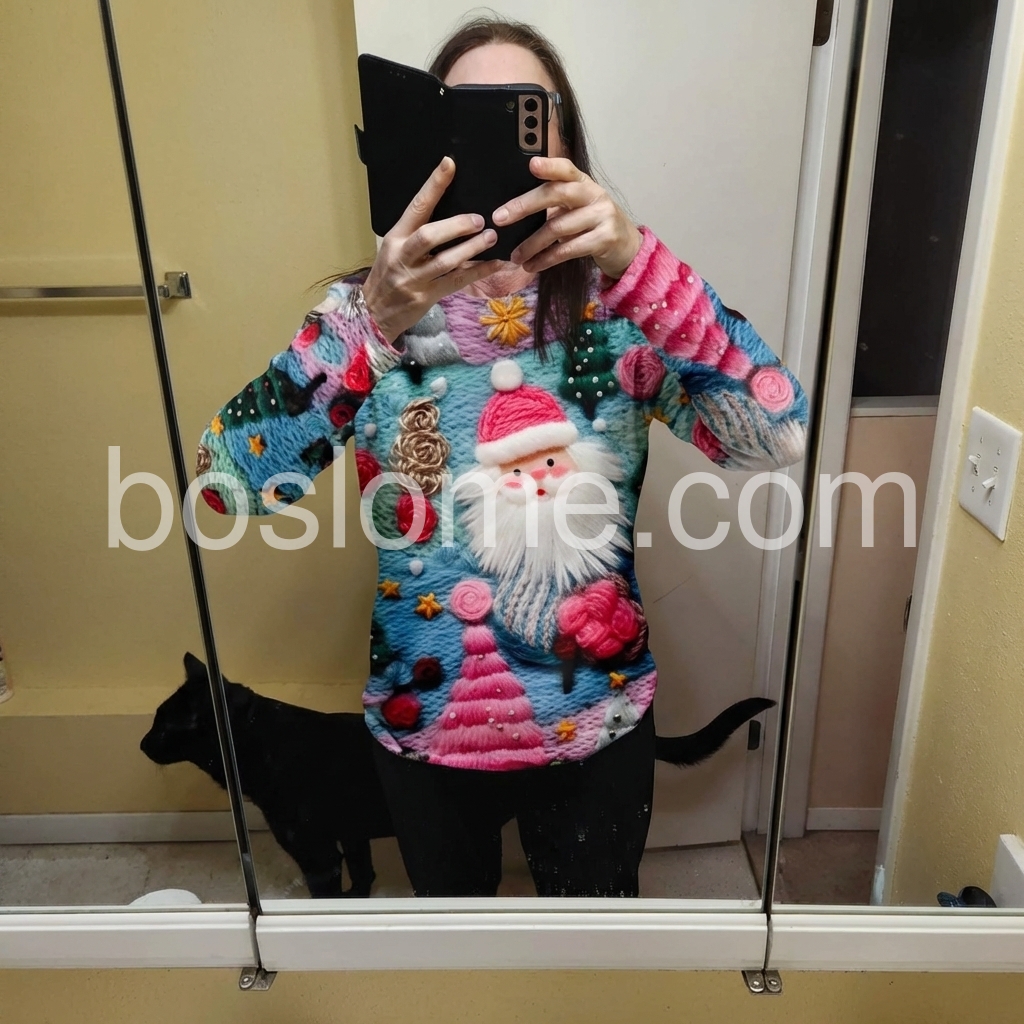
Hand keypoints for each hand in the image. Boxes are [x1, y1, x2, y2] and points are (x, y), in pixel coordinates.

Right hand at [362, 157, 502, 342]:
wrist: (374, 314)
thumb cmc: (388, 276)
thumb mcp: (394, 249)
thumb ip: (416, 233)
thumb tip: (452, 214)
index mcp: (395, 238)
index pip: (416, 207)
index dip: (433, 185)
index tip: (449, 165)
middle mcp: (403, 256)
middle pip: (429, 235)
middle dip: (456, 226)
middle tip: (479, 219)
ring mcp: (414, 278)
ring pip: (446, 261)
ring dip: (471, 248)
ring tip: (491, 238)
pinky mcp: (426, 297)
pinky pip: (456, 282)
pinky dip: (478, 272)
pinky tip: (495, 264)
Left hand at [494, 157, 642, 279]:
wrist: (627, 247)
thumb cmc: (593, 226)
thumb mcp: (578, 208)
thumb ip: (556, 203)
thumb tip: (513, 211)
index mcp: (584, 183)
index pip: (566, 169)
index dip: (549, 166)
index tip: (530, 164)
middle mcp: (594, 194)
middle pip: (556, 194)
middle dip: (524, 206)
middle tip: (499, 218)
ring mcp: (602, 216)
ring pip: (558, 227)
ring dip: (531, 244)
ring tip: (515, 256)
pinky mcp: (605, 239)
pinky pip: (568, 249)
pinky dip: (546, 259)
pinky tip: (532, 265)